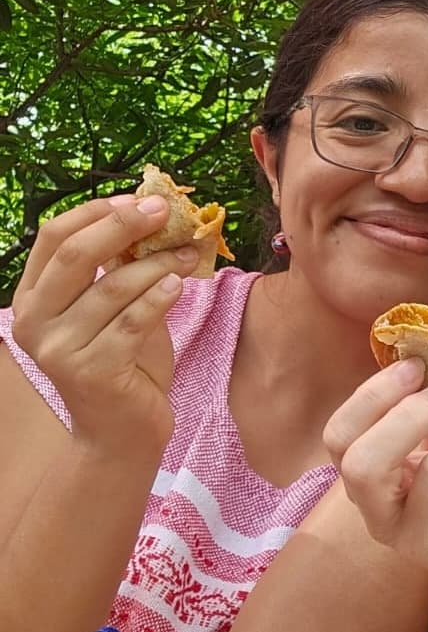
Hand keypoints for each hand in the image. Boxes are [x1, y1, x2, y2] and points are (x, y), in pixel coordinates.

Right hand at [11, 193, 201, 451]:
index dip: (98, 211)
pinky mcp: (92, 371)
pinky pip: (133, 320)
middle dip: (124, 224)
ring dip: (158, 263)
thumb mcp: (116, 309)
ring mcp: (59, 349)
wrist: (123, 432)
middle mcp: (34, 321)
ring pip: (113, 287)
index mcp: (33, 298)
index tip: (141, 199)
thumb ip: (121, 269)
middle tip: (165, 211)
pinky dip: (160, 296)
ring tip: (190, 253)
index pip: (54, 237)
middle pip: (76, 254)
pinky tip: (180, 284)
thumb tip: (154, 217)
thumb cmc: (124, 364)